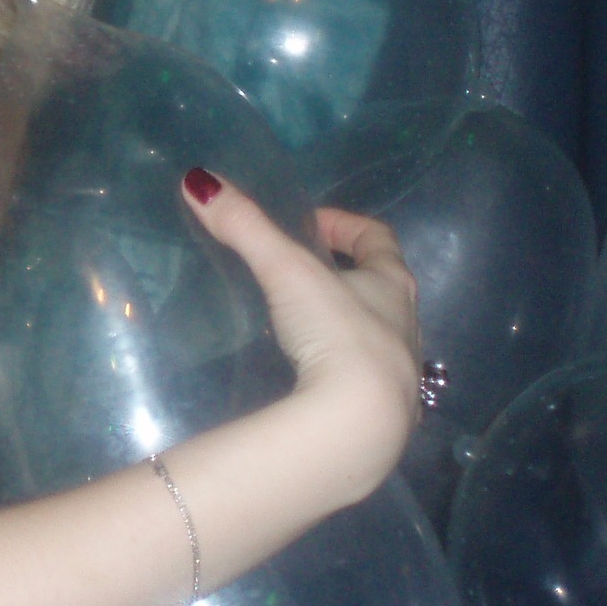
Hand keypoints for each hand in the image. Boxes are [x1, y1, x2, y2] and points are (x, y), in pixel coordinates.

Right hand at [180, 167, 421, 496]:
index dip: (345, 224)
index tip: (310, 223)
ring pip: (379, 334)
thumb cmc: (335, 334)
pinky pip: (367, 380)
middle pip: (382, 285)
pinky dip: (344, 370)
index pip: (377, 237)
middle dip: (347, 273)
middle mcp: (407, 323)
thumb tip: (199, 180)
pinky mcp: (389, 414)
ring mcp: (403, 371)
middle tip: (303, 272)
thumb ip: (245, 227)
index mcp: (392, 283)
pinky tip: (315, 380)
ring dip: (348, 323)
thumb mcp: (286, 273)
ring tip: (304, 326)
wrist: (359, 425)